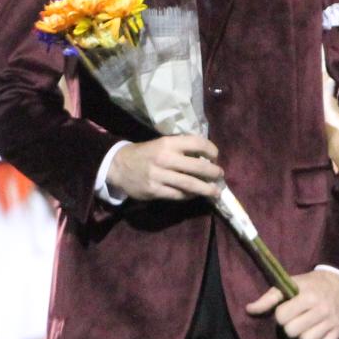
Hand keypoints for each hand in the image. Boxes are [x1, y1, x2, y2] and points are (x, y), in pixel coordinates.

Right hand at [107, 135, 222, 201]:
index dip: (211, 149)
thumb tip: (207, 157)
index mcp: (168, 143)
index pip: (197, 143)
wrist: (119, 166)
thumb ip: (181, 148)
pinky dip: (189, 196)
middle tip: (220, 175)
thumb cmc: (145, 153)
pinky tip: (195, 195)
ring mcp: (159, 176)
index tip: (216, 156)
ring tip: (216, 191)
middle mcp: (164, 158)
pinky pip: (178, 195)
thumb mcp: (161, 143)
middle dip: (213, 172)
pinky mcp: (154, 191)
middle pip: (197, 167)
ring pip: (189, 184)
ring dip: (206, 188)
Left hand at [246, 268, 338, 338]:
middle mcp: (321, 310)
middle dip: (290, 326)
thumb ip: (270, 297)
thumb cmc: (311, 284)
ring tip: (304, 327)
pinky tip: (314, 333)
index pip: (282, 317)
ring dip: (302, 336)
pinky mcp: (338, 332)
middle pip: (292, 332)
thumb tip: (249, 309)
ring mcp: (331, 322)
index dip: (281, 314)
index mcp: (308, 296)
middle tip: (296, 318)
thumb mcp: (291, 283)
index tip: (286, 309)